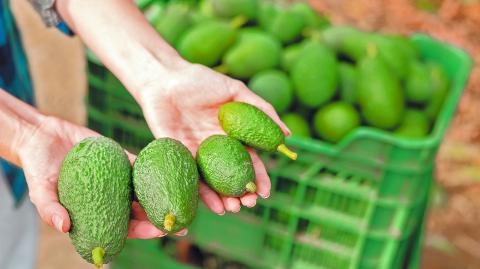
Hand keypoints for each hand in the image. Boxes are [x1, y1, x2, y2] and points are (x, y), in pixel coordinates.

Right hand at [18, 116, 185, 238]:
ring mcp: (120, 180)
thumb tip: (64, 227)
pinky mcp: (124, 160)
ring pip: (147, 190)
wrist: (43, 139)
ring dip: (166, 195)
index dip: (143, 231)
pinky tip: (175, 168)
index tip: (159, 231)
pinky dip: (157, 167)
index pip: (125, 227)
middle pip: (142, 212)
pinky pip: (143, 164)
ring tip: (187, 197)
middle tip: (183, 219)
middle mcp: (113, 199)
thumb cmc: (39, 170)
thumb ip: (50, 209)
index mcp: (98, 213)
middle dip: (162, 217)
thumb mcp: (40, 191)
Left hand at [137, 62, 289, 213]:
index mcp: (231, 136)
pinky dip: (201, 193)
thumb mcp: (236, 91)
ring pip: (212, 181)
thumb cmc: (201, 81)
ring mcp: (196, 154)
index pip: (248, 161)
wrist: (165, 78)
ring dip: (223, 197)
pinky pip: (190, 176)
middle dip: (242, 192)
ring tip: (233, 209)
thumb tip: (288, 134)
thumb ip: (262, 109)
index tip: (265, 192)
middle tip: (250, 205)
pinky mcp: (177, 155)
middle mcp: (215, 148)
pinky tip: (213, 205)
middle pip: (231, 175)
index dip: (258, 177)